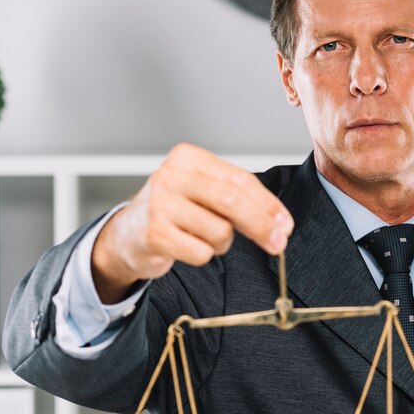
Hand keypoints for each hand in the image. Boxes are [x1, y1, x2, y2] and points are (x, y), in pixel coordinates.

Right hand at [91, 143, 293, 302]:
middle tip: (278, 243)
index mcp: (189, 158)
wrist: (128, 234)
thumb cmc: (174, 210)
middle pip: (233, 201)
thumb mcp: (203, 192)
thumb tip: (279, 223)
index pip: (240, 180)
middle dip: (261, 225)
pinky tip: (186, 246)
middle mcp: (172, 175)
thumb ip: (239, 198)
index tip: (285, 224)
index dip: (268, 205)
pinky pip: (201, 253)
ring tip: (202, 237)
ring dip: (222, 243)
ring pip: (220, 231)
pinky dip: (203, 255)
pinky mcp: (154, 233)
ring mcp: (160, 203)